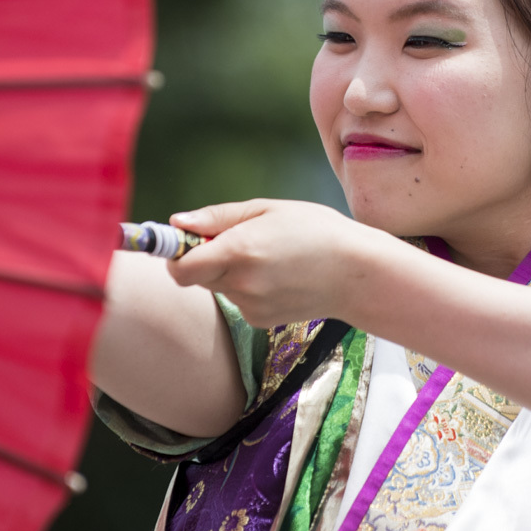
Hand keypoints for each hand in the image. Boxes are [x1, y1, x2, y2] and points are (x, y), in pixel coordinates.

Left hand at [166, 200, 386, 327]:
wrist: (357, 274)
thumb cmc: (315, 230)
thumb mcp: (267, 210)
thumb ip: (217, 217)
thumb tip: (176, 223)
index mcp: (239, 251)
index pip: (179, 268)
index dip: (173, 255)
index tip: (179, 242)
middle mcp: (241, 283)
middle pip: (194, 277)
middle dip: (203, 259)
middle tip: (234, 240)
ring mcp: (251, 306)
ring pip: (218, 287)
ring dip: (229, 272)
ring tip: (268, 256)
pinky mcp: (260, 320)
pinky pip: (238, 300)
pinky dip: (247, 287)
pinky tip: (277, 276)